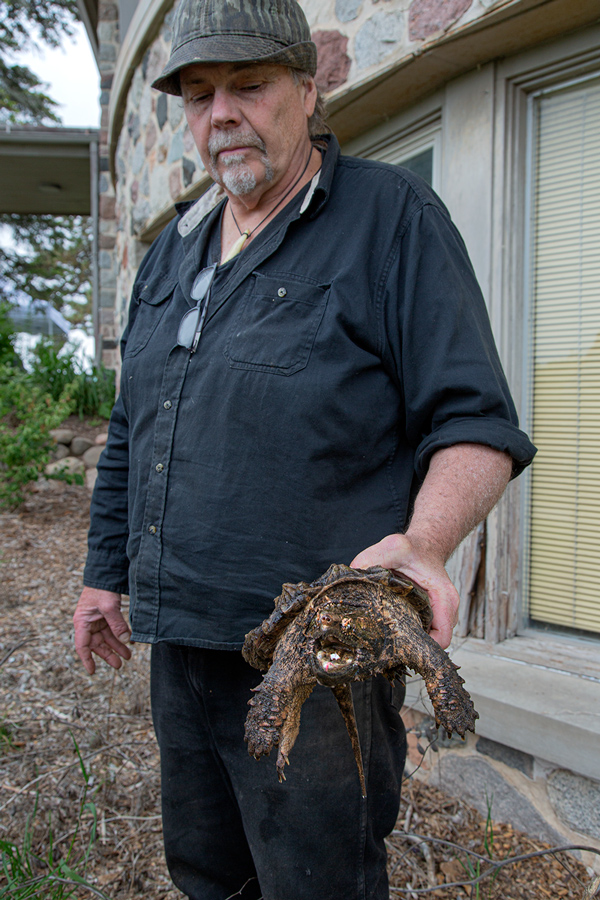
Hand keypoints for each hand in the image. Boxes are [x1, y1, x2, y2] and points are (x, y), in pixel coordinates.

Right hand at [73, 587, 131, 674]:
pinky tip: (131, 641)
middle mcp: (88, 623)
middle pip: (97, 644)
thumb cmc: (101, 589)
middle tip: (120, 665)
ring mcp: (97, 620)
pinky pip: (114, 629)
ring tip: (128, 655)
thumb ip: (117, 624)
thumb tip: (126, 640)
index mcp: (82, 622)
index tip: (93, 671)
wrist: (105, 573)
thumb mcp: (109, 607)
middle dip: (109, 654)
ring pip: (107, 638)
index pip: (82, 646)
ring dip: (117, 646)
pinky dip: (121, 635)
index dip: (87, 660)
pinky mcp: (106, 616)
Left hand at [350, 533, 458, 648]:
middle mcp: (446, 611)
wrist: (422, 547)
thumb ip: (372, 559)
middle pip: (432, 644)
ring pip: (426, 641)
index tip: (395, 641)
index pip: (441, 639)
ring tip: (383, 631)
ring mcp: (439, 616)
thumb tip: (351, 576)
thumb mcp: (393, 547)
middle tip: (383, 639)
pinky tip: (388, 624)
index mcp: (444, 598)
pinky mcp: (429, 618)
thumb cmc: (412, 549)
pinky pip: (421, 633)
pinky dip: (406, 632)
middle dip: (409, 646)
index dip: (420, 646)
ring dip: (406, 639)